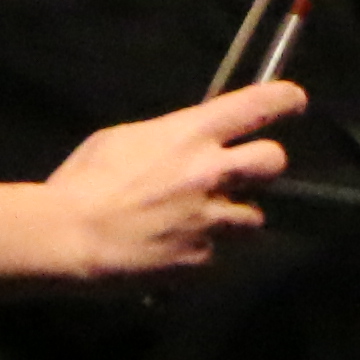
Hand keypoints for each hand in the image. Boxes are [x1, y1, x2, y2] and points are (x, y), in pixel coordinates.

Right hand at [33, 80, 297, 280]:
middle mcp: (213, 172)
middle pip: (274, 161)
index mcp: (192, 133)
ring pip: (253, 218)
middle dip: (263, 167)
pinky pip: (217, 254)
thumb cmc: (83, 182)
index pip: (260, 105)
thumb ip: (166, 138)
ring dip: (233, 219)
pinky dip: (201, 253)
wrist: (66, 237)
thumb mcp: (122, 140)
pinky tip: (173, 251)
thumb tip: (182, 142)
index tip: (293, 102)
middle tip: (243, 175)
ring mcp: (212, 218)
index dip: (284, 100)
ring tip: (199, 223)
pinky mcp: (202, 259)